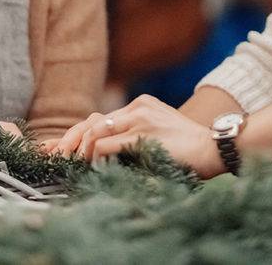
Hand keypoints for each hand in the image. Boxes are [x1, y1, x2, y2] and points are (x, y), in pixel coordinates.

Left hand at [51, 95, 223, 176]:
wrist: (214, 147)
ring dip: (81, 150)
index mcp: (141, 104)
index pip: (99, 117)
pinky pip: (105, 144)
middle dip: (69, 140)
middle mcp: (137, 107)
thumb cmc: (189, 149)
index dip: (77, 134)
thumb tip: (108, 154)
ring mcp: (140, 118)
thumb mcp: (160, 134)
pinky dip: (94, 156)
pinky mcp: (142, 134)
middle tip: (57, 157)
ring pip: (95, 130)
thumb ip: (136, 137)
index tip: (60, 149)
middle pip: (92, 121)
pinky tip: (94, 167)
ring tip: (76, 164)